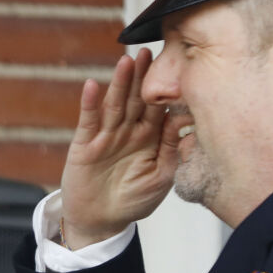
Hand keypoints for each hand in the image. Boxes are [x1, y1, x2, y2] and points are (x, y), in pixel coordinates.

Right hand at [57, 49, 183, 247]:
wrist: (100, 222)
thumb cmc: (133, 201)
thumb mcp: (161, 177)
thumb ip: (172, 149)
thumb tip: (187, 121)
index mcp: (150, 137)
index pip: (159, 107)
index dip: (165, 87)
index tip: (176, 65)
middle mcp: (129, 131)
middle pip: (136, 98)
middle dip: (142, 75)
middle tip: (149, 51)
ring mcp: (106, 136)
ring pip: (115, 104)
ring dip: (120, 82)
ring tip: (126, 61)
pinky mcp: (85, 144)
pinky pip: (88, 121)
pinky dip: (90, 103)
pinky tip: (93, 85)